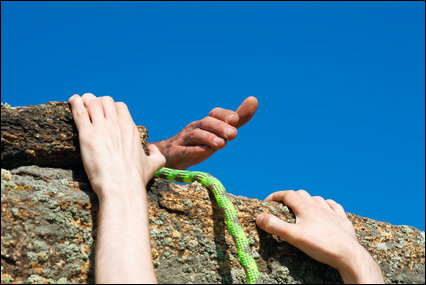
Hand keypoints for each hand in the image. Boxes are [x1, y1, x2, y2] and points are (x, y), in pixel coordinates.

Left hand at [69, 93, 164, 199]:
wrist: (122, 186)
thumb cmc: (136, 178)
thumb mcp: (153, 165)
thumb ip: (156, 155)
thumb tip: (154, 149)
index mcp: (130, 128)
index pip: (120, 106)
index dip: (111, 107)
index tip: (105, 112)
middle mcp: (117, 124)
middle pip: (105, 101)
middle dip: (97, 102)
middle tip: (90, 108)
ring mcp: (102, 128)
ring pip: (92, 103)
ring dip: (85, 101)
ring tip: (80, 103)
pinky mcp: (87, 135)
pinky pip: (80, 113)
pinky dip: (75, 104)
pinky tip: (72, 100)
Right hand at [153, 96, 257, 168]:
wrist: (169, 157)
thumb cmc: (198, 144)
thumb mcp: (218, 133)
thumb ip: (236, 120)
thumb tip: (254, 100)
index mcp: (205, 124)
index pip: (215, 114)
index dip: (224, 115)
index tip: (236, 119)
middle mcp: (194, 129)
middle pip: (206, 123)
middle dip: (220, 127)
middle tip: (234, 134)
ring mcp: (183, 141)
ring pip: (195, 135)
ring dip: (209, 138)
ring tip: (221, 144)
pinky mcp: (176, 154)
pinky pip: (184, 151)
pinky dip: (194, 150)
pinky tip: (204, 151)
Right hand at [256, 190, 383, 283]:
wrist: (348, 254)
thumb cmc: (320, 245)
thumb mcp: (293, 236)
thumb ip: (275, 226)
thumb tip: (259, 217)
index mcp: (305, 207)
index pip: (287, 194)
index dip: (276, 196)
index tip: (267, 201)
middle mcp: (318, 206)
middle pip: (301, 194)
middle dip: (290, 197)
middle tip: (282, 206)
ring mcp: (332, 212)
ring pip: (318, 199)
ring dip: (308, 200)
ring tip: (302, 207)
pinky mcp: (342, 220)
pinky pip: (335, 206)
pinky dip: (327, 205)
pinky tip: (327, 208)